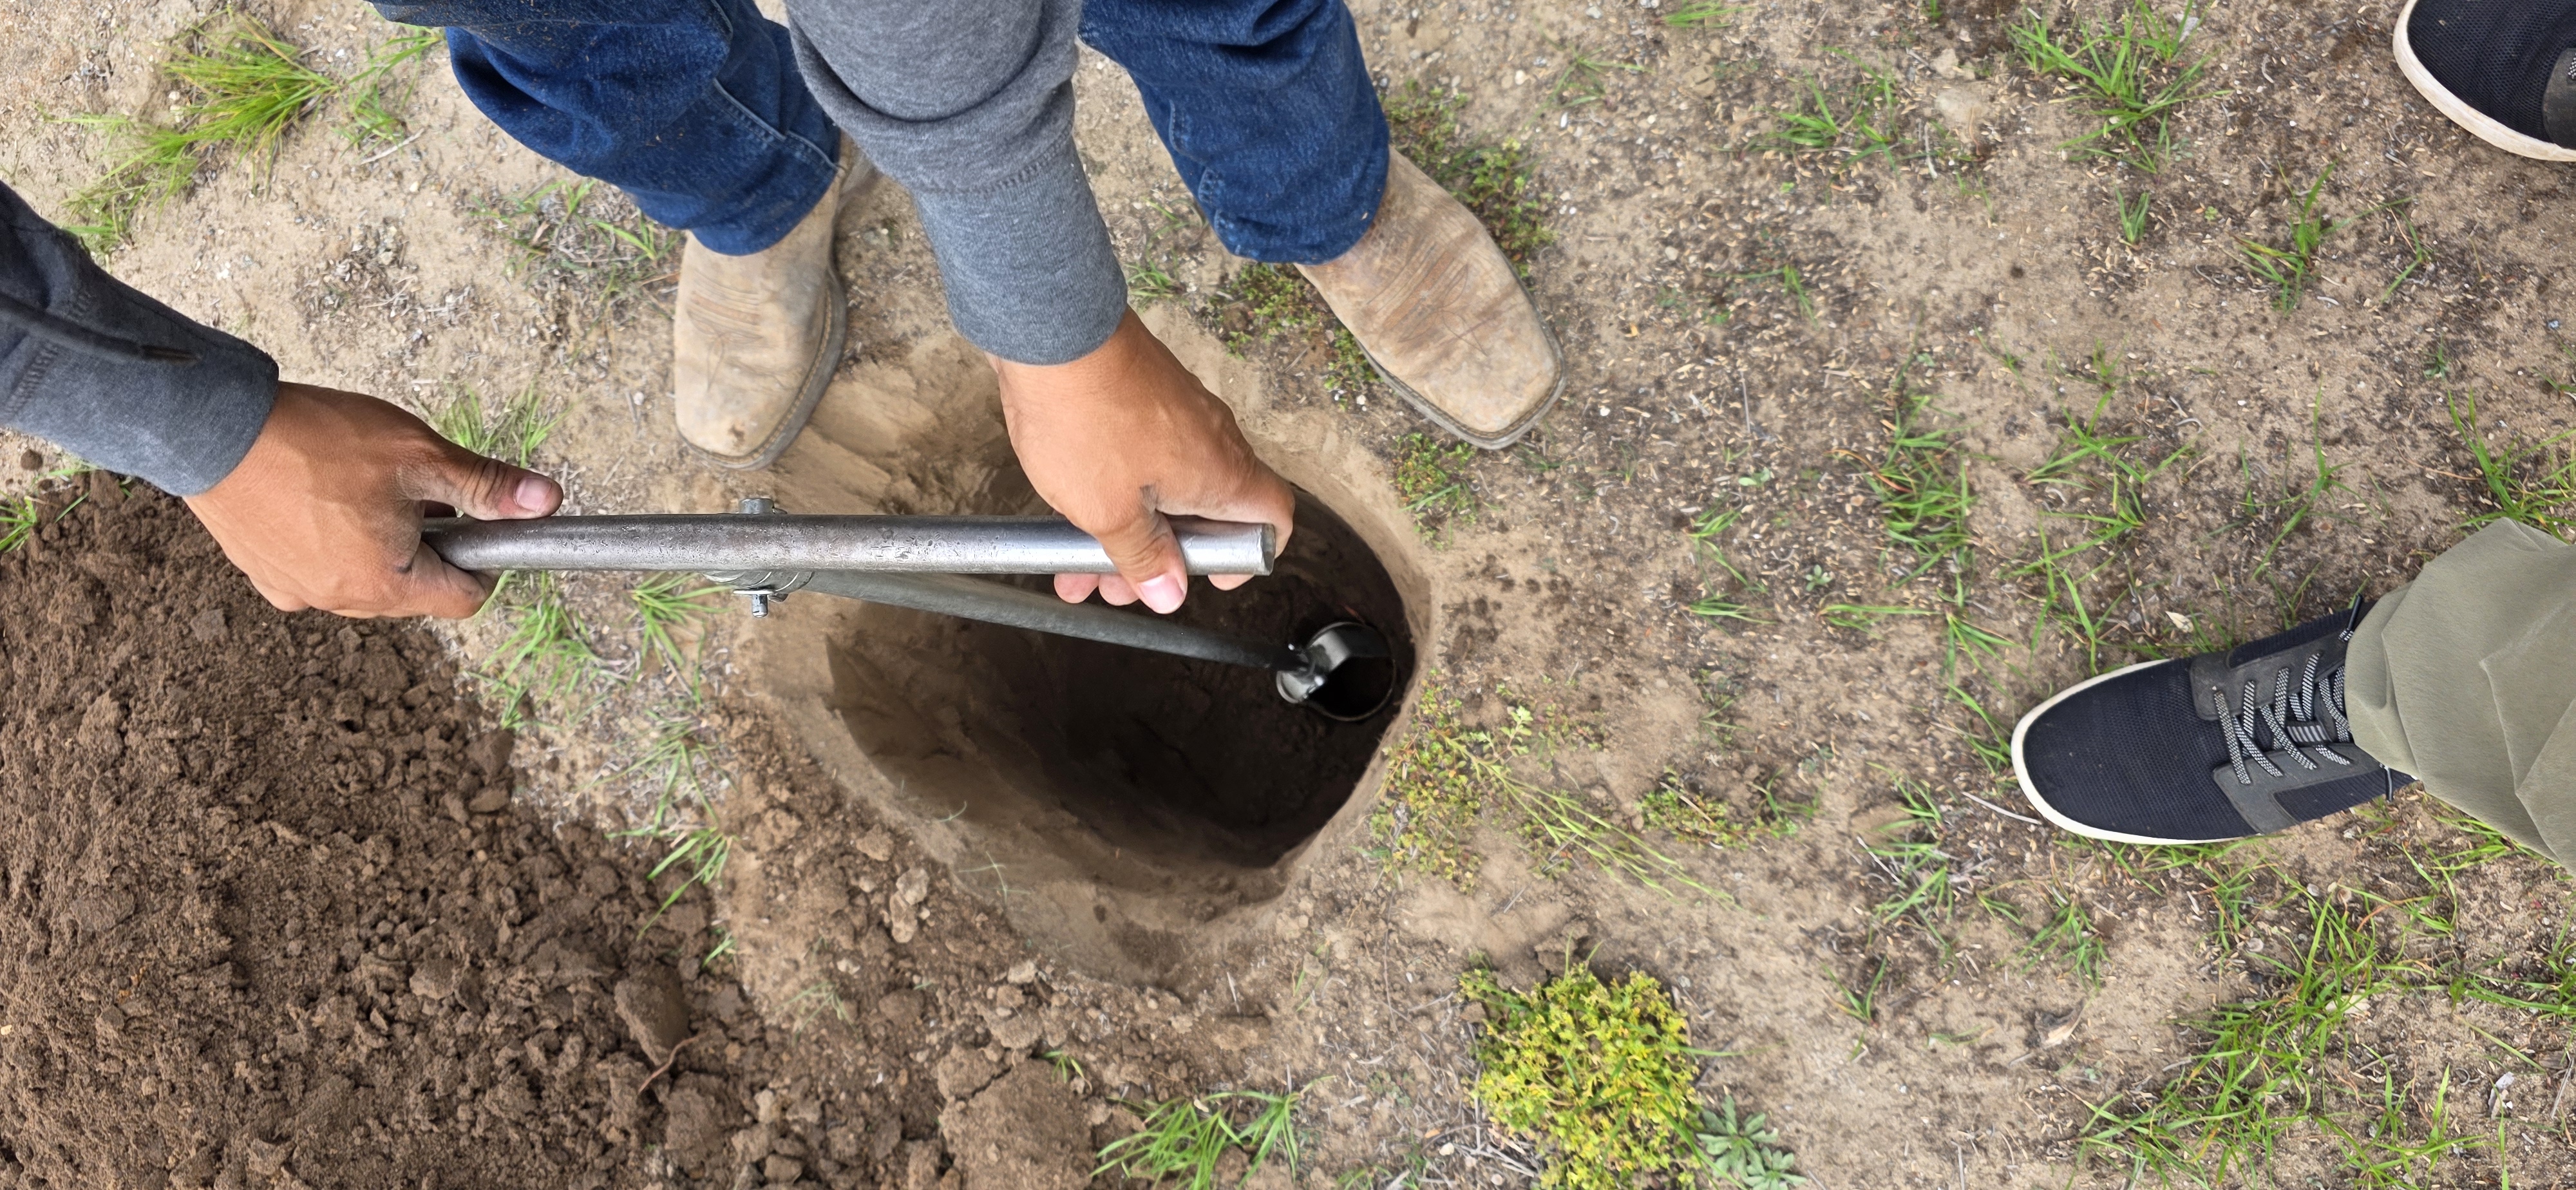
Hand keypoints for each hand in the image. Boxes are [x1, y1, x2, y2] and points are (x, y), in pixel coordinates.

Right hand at [185, 382, 560, 617]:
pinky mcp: (262, 573)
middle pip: (415, 590)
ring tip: (360, 486)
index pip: (464, 599)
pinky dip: (332, 541)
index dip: (483, 560)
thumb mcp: (419, 456)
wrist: (212, 427)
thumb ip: (486, 486)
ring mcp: (294, 591)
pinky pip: (319, 568)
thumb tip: (548, 502)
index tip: (474, 518)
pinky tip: (319, 495)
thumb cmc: (318, 439)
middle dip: (429, 544)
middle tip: (412, 488)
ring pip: (366, 579)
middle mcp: (338, 602)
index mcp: (385, 584)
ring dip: (380, 542)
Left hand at [990, 310, 1293, 612]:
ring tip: (1078, 560)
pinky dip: (1116, 487)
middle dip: (1163, 556)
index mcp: (1222, 474)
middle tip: (1119, 581)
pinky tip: (1069, 509)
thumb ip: (1143, 557)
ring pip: (1169, 487)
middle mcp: (1213, 439)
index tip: (1208, 575)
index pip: (1274, 519)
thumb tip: (1169, 594)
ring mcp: (1181, 412)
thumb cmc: (1085, 416)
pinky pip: (1145, 454)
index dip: (1248, 556)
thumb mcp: (1109, 512)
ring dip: (1131, 528)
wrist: (1051, 331)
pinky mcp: (1147, 395)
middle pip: (1211, 512)